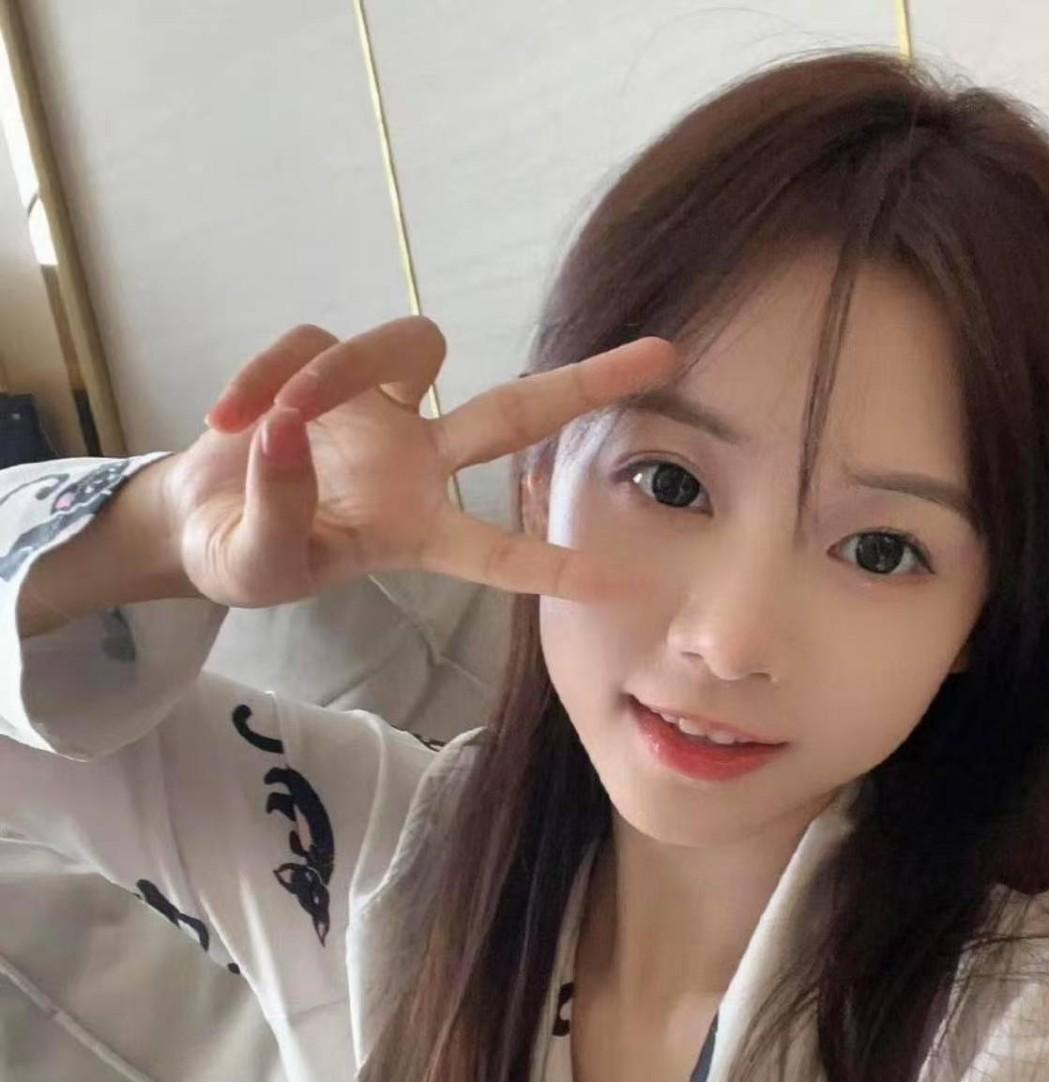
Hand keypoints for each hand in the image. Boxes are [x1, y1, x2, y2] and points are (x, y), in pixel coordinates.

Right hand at [160, 316, 678, 609]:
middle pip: (514, 412)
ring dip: (338, 376)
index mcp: (414, 530)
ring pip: (413, 349)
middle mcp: (417, 462)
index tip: (614, 584)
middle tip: (665, 356)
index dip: (546, 566)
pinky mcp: (325, 364)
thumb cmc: (247, 555)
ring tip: (264, 425)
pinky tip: (226, 415)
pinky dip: (264, 374)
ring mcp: (378, 408)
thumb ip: (278, 512)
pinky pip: (312, 344)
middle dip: (586, 385)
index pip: (492, 550)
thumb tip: (285, 434)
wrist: (196, 518)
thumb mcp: (259, 564)